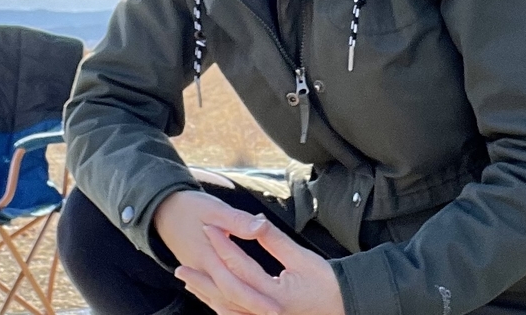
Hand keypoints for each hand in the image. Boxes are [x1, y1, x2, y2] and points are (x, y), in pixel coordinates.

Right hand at [153, 191, 283, 314]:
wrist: (162, 209)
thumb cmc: (190, 206)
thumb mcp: (215, 208)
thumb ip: (238, 220)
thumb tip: (260, 227)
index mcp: (208, 257)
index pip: (234, 285)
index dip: (255, 298)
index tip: (275, 306)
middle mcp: (202, 271)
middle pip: (227, 298)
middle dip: (251, 308)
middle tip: (275, 314)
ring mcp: (198, 274)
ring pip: (219, 300)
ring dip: (238, 309)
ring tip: (259, 314)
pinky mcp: (198, 273)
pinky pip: (211, 295)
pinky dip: (223, 304)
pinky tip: (233, 308)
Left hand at [175, 213, 344, 314]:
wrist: (345, 306)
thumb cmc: (327, 282)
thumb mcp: (301, 257)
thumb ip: (274, 241)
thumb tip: (255, 221)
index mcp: (274, 293)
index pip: (238, 265)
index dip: (222, 243)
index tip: (208, 227)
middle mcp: (266, 312)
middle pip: (224, 293)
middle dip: (202, 279)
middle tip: (180, 266)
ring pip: (227, 310)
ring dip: (206, 296)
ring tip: (188, 283)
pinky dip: (221, 308)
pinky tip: (211, 300)